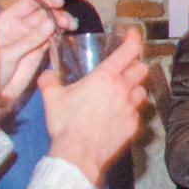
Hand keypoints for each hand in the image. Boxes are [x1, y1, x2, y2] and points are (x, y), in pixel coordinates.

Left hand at [0, 0, 66, 100]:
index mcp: (6, 21)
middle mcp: (19, 26)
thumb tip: (50, 24)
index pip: (27, 4)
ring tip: (71, 25)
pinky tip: (67, 32)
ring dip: (61, 22)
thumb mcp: (8, 54)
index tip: (58, 2)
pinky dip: (60, 34)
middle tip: (67, 20)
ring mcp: (30, 38)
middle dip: (56, 13)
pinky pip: (51, 38)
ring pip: (48, 24)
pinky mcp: (38, 50)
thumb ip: (29, 39)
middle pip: (41, 13)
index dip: (43, 1)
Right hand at [42, 29, 148, 184]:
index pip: (128, 50)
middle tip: (125, 67)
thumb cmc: (66, 124)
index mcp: (106, 77)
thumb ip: (49, 81)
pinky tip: (118, 115)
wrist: (79, 154)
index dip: (133, 39)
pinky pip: (137, 113)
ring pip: (141, 91)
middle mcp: (123, 89)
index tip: (133, 35)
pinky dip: (130, 111)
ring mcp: (131, 108)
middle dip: (135, 65)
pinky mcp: (133, 125)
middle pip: (141, 69)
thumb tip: (47, 75)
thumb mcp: (52, 98)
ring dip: (134, 88)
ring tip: (121, 92)